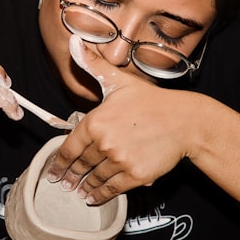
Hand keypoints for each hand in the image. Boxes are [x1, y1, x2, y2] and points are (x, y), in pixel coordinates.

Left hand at [46, 36, 198, 203]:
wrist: (185, 120)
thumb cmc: (151, 101)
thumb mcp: (119, 81)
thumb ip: (93, 65)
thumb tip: (74, 42)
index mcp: (95, 121)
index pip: (68, 148)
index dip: (59, 164)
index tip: (54, 173)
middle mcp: (104, 142)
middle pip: (80, 166)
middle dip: (71, 177)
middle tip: (65, 184)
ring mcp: (120, 160)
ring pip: (94, 179)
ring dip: (85, 187)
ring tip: (80, 191)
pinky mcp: (135, 175)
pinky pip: (111, 189)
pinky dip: (100, 195)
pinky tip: (95, 197)